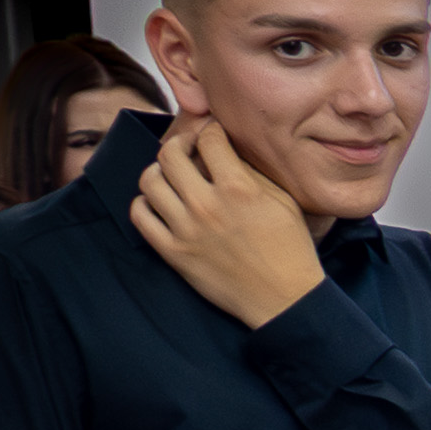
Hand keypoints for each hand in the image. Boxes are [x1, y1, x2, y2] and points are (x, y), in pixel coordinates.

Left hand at [127, 120, 328, 328]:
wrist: (284, 299)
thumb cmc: (290, 250)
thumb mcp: (283, 203)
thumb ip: (251, 174)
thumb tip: (225, 152)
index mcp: (239, 189)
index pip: (209, 139)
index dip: (210, 130)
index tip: (212, 134)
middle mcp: (207, 205)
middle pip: (170, 154)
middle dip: (179, 143)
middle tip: (188, 149)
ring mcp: (186, 229)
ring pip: (149, 181)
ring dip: (159, 171)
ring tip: (171, 176)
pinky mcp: (173, 252)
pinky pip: (140, 216)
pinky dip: (145, 203)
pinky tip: (160, 203)